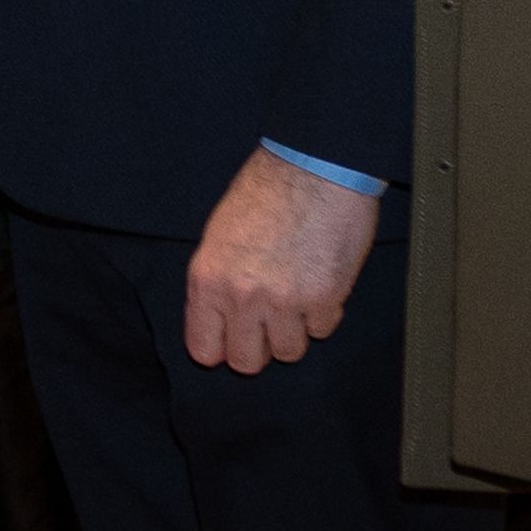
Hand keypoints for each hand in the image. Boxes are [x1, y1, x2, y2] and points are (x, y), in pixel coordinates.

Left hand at [182, 147, 383, 372]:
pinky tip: (319, 283)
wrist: (315, 167)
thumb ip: (217, 283)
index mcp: (208, 280)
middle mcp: (242, 297)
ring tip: (296, 297)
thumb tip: (220, 319)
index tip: (233, 338)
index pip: (204, 350)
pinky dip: (323, 313)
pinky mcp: (325, 299)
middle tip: (269, 322)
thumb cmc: (265, 192)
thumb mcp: (219, 236)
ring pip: (289, 352)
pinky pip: (322, 330)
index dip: (221, 347)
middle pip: (247, 362)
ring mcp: (285, 302)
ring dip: (295, 330)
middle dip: (260, 346)